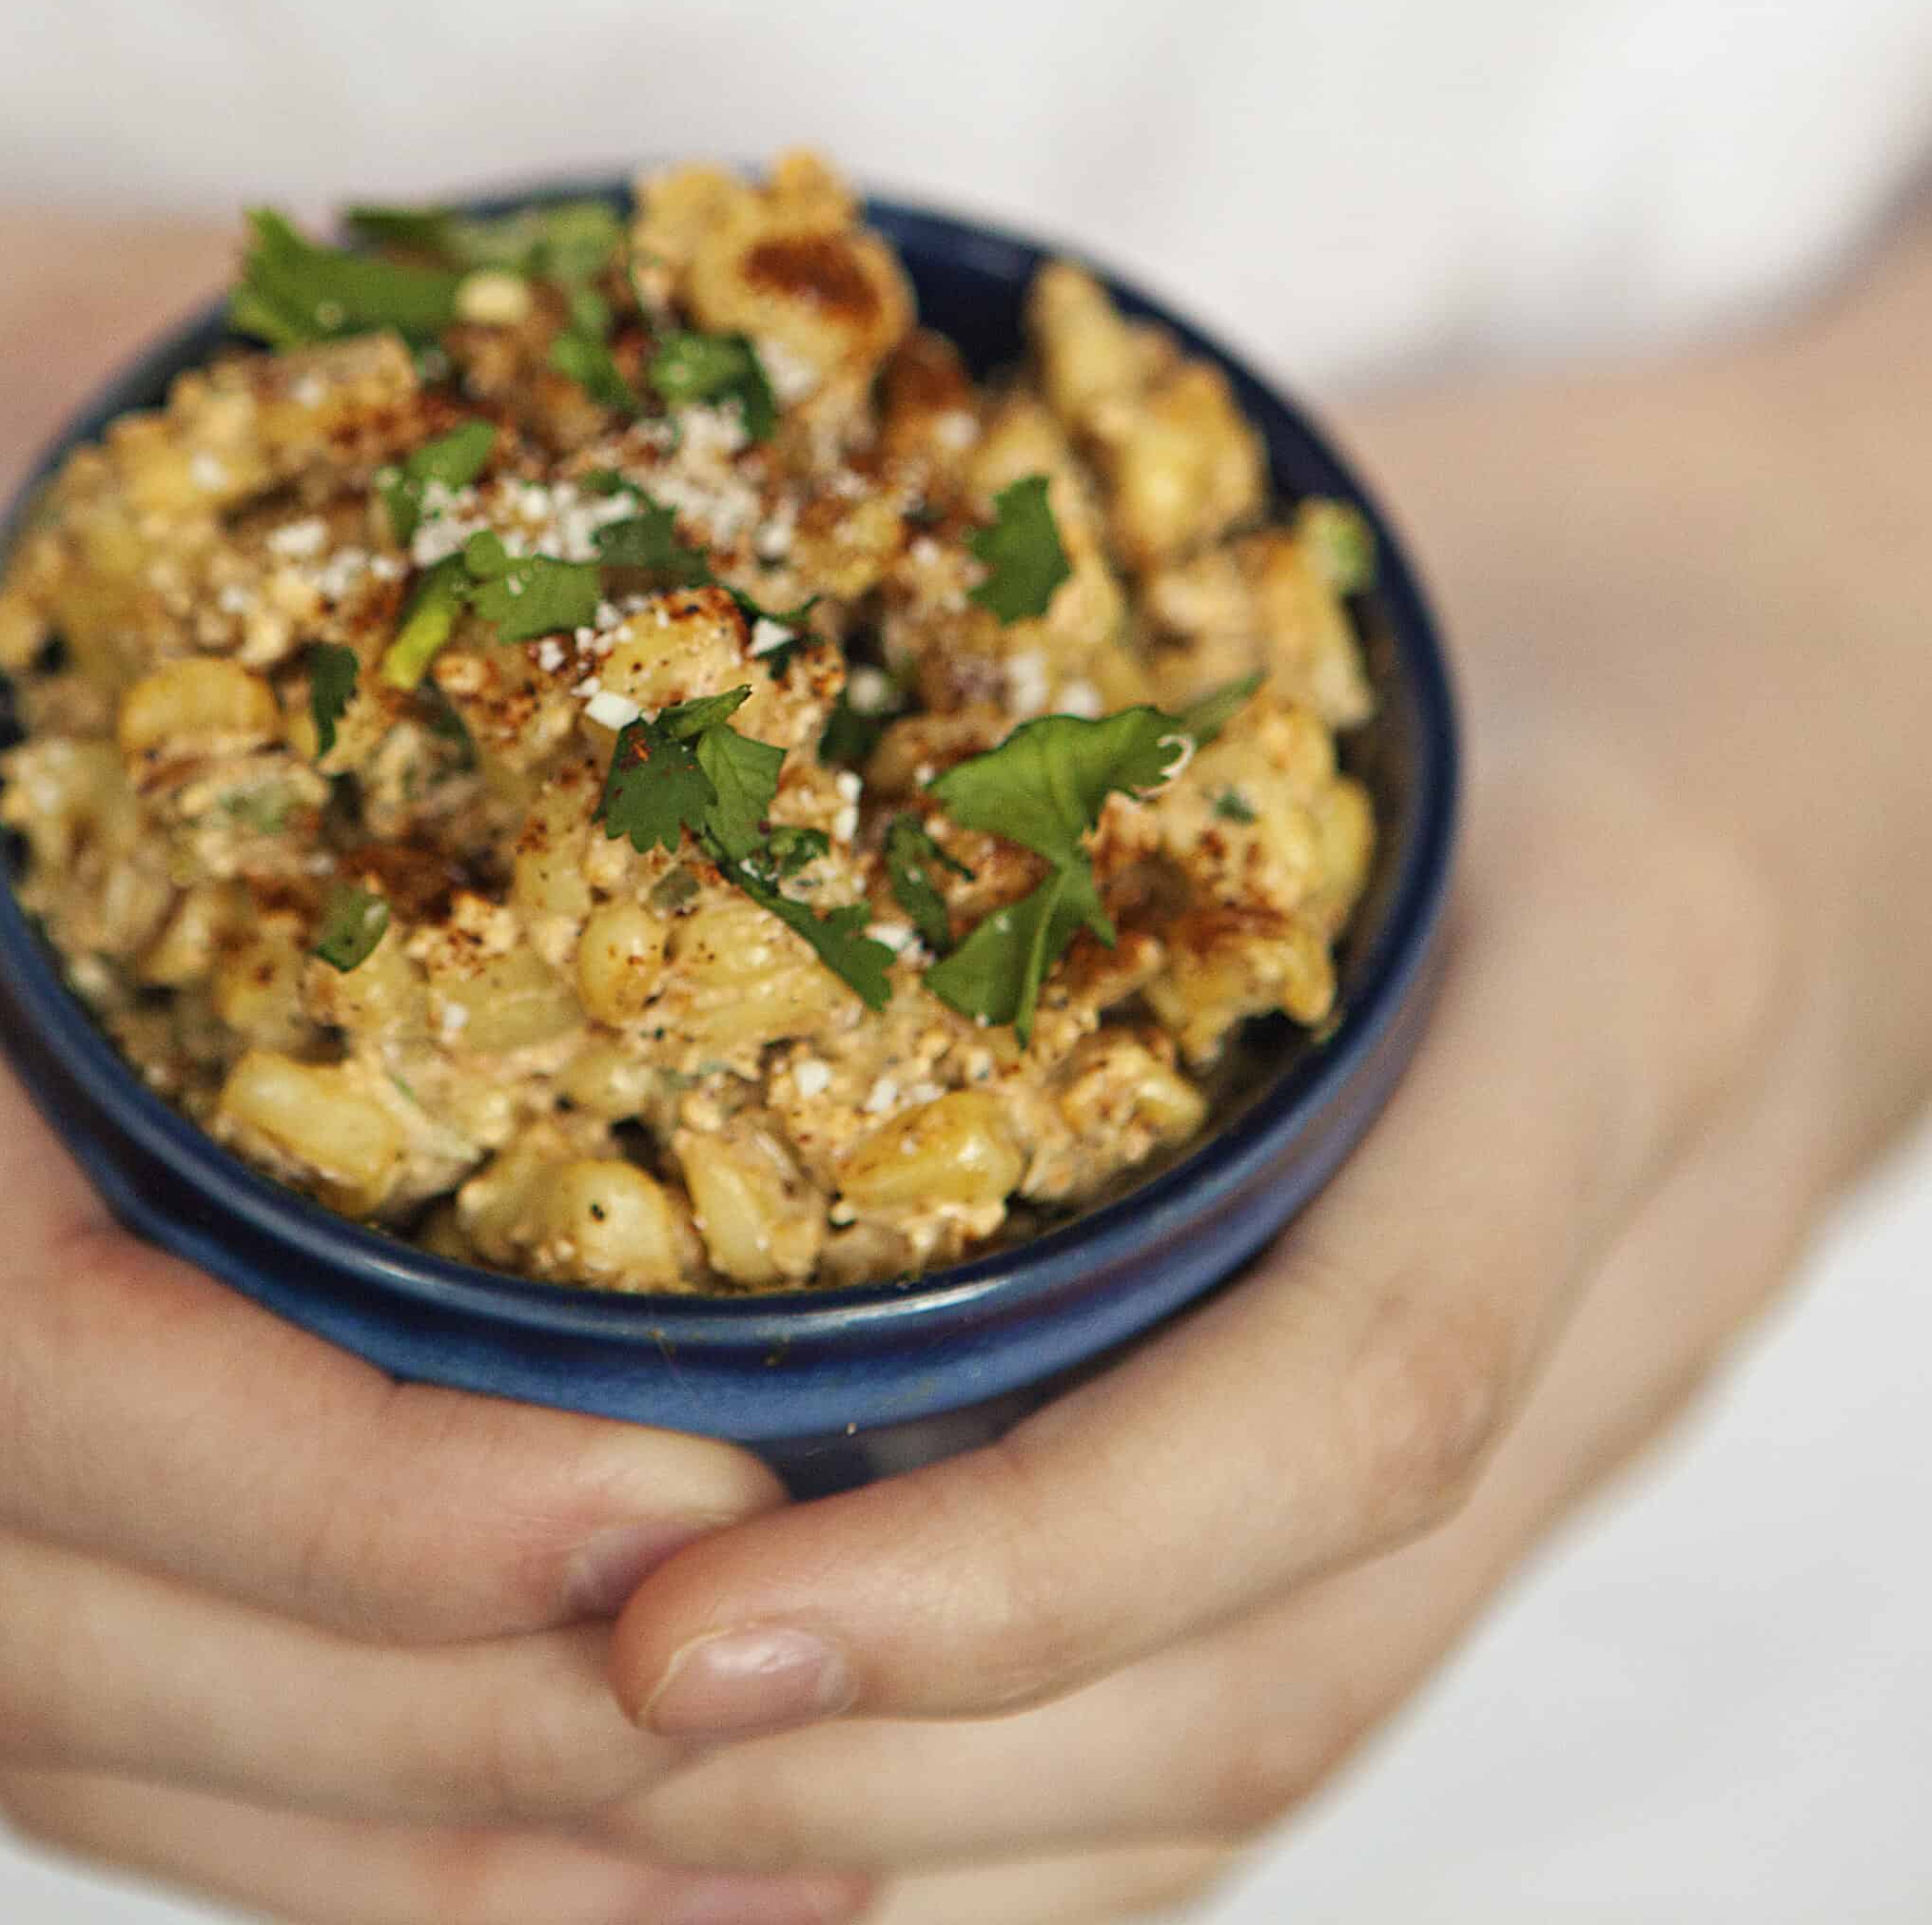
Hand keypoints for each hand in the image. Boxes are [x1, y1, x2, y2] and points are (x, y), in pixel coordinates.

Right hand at [0, 98, 869, 1924]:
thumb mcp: (97, 368)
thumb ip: (386, 422)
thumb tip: (795, 455)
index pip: (2, 1329)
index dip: (340, 1486)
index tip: (676, 1513)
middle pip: (34, 1607)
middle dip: (425, 1731)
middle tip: (795, 1729)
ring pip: (36, 1691)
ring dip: (388, 1834)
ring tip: (743, 1867)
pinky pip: (43, 1636)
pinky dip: (298, 1781)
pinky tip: (555, 1808)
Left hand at [568, 238, 1931, 1917]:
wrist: (1844, 660)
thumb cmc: (1584, 573)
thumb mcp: (1383, 551)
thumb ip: (1106, 649)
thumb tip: (696, 713)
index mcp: (1615, 1005)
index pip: (1355, 1388)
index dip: (1024, 1562)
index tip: (674, 1632)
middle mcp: (1612, 1268)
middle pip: (1277, 1659)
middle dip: (898, 1758)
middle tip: (546, 1735)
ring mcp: (1573, 1391)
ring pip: (1271, 1734)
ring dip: (930, 1832)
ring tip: (605, 1814)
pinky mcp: (1498, 1424)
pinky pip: (1276, 1678)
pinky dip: (1027, 1792)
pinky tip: (788, 1800)